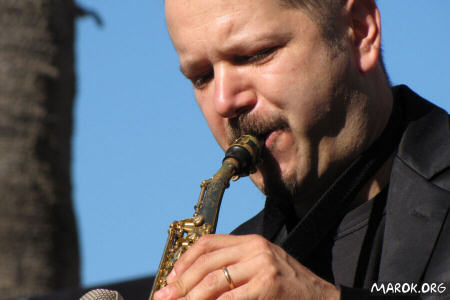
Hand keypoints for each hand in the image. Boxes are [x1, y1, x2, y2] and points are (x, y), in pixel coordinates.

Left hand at [153, 234, 339, 299]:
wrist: (320, 298)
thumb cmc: (286, 287)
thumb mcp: (259, 268)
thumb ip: (233, 270)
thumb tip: (197, 284)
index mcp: (250, 242)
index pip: (208, 243)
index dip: (185, 260)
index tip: (170, 278)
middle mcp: (255, 248)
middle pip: (206, 261)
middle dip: (181, 282)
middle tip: (164, 296)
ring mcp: (262, 265)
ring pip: (214, 280)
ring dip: (190, 296)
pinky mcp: (268, 284)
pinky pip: (230, 297)